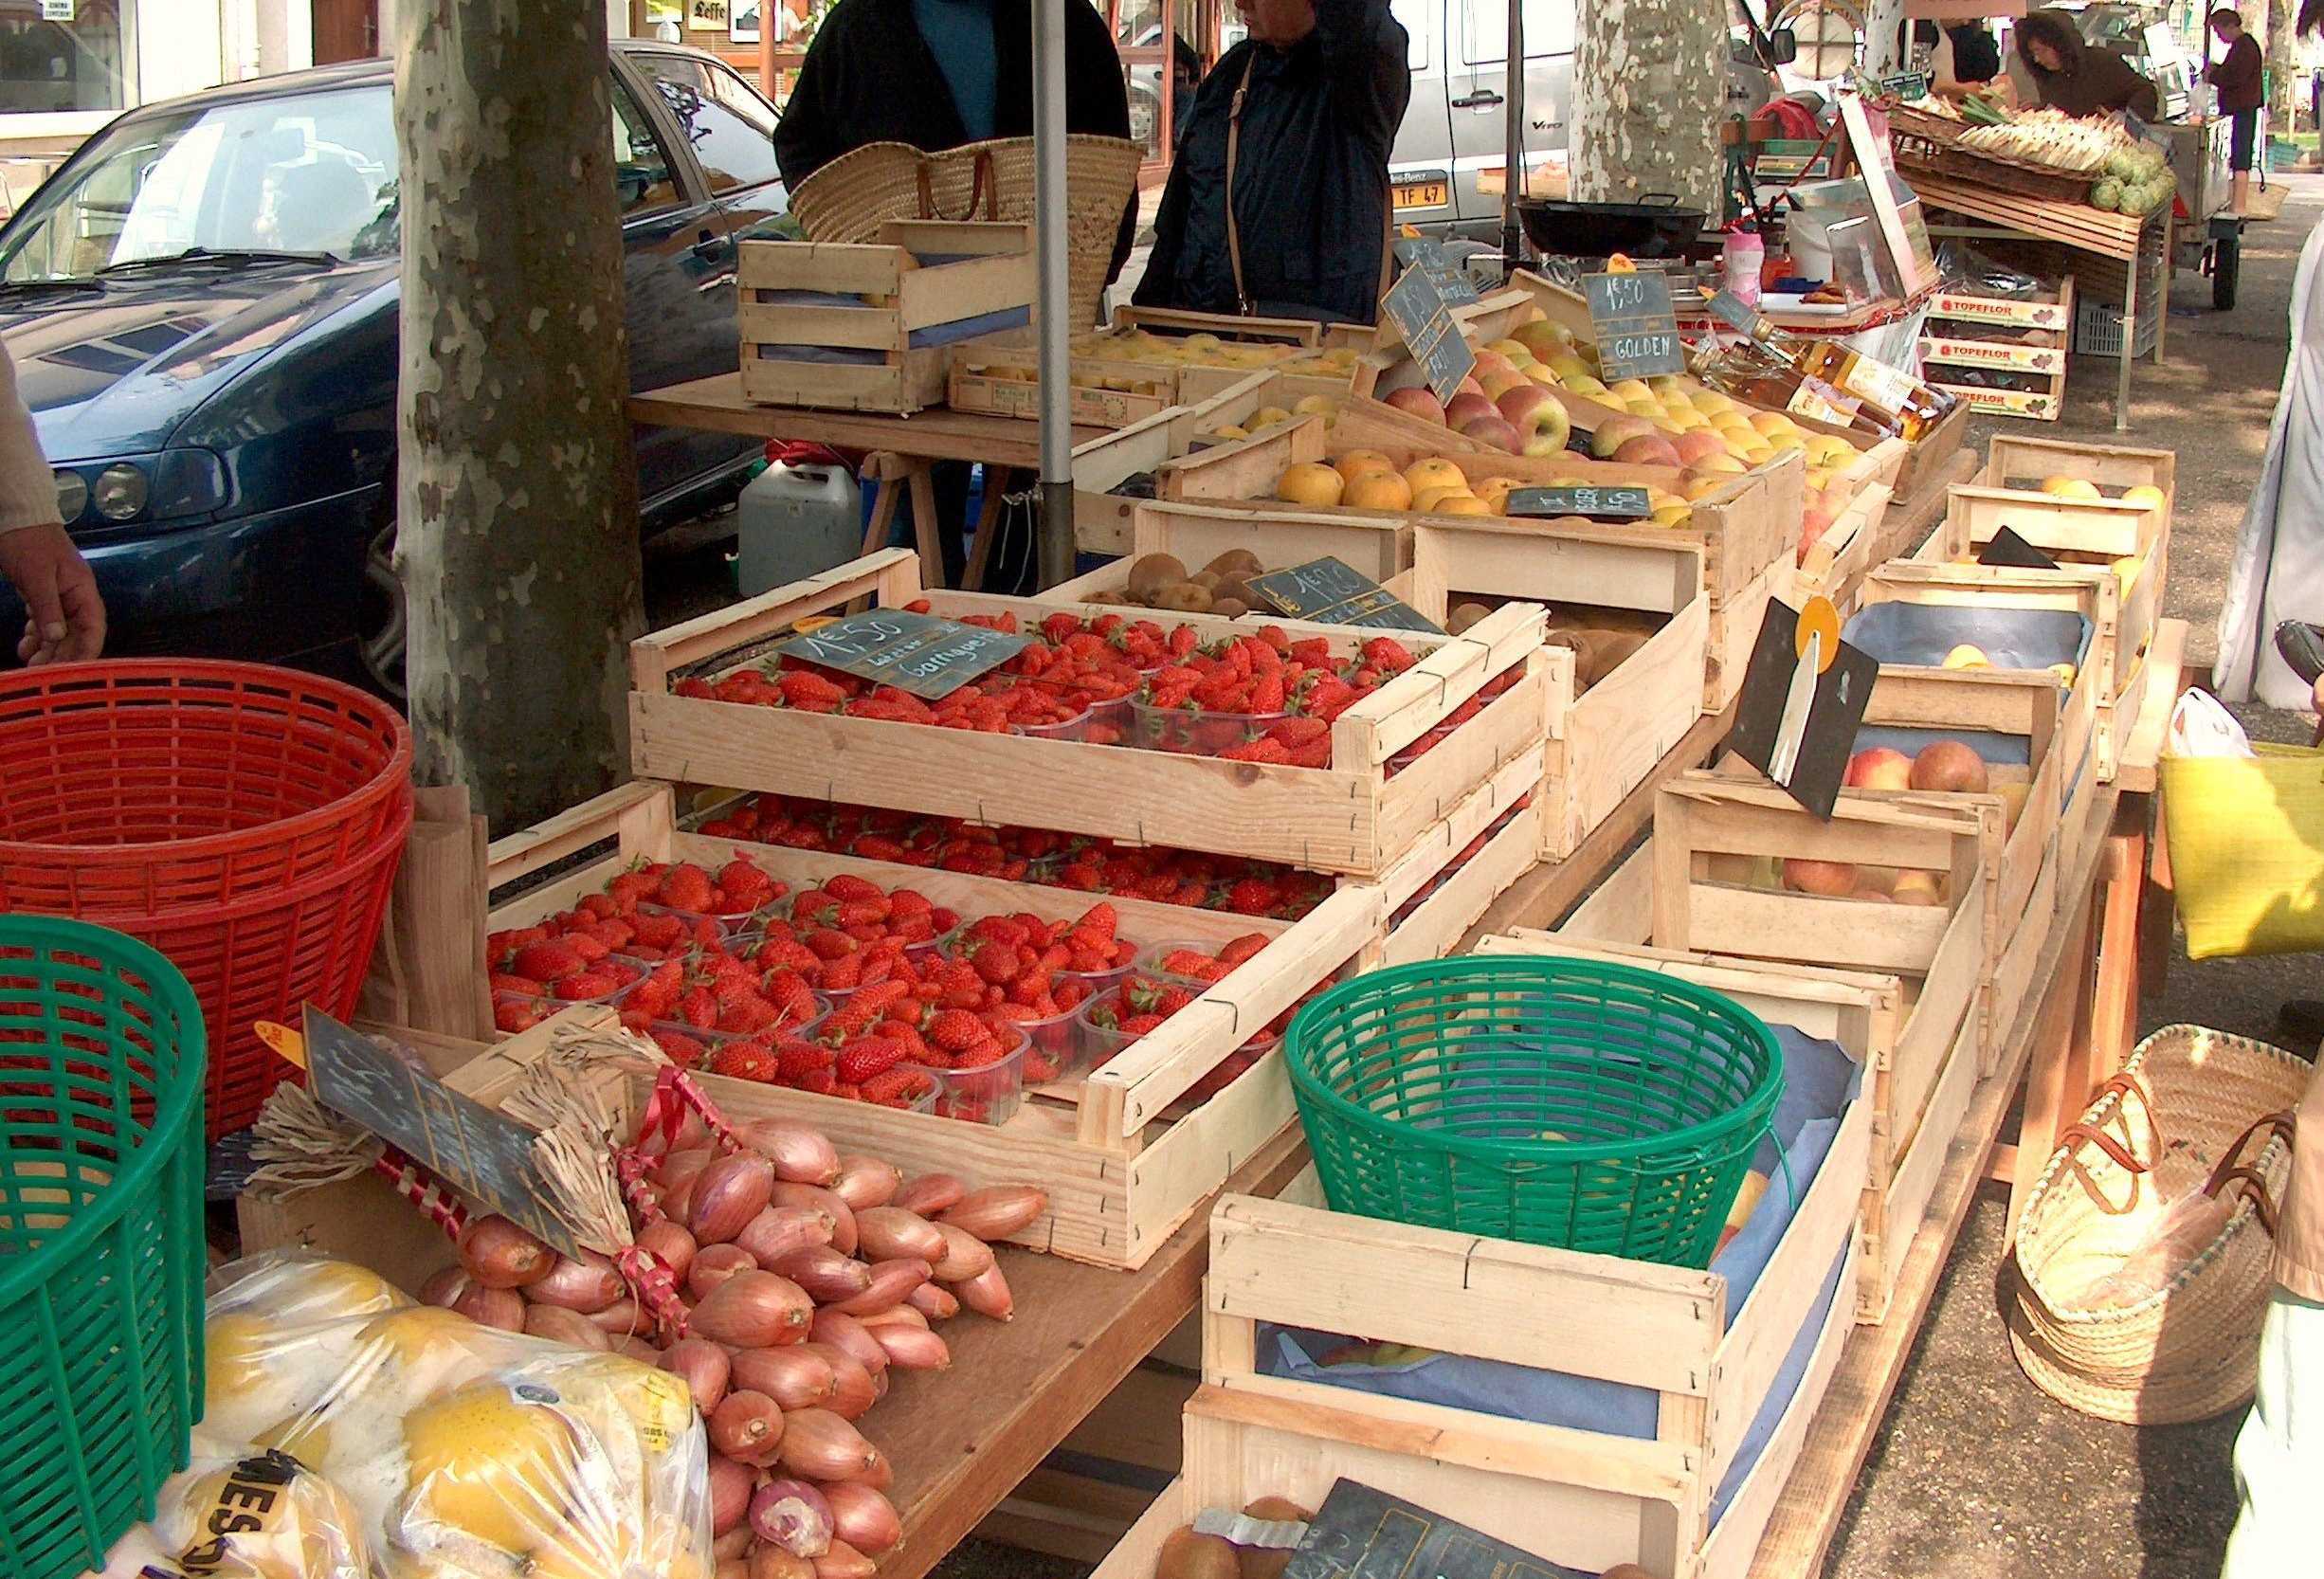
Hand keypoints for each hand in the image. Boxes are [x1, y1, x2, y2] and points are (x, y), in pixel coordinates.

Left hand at [0, 522, 103, 664]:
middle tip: (43, 673)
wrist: (16, 516)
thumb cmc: (29, 542)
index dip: (87, 650)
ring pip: (59, 631)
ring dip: (47, 649)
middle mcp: (75, 597)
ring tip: (31, 664)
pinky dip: (36, 636)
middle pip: (76, 634)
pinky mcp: (44, 596)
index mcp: (82, 590)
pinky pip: (45, 622)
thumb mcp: (36, 575)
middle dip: (62, 655)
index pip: (93, 626)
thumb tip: (57, 637)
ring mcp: (60, 597)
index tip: (75, 671)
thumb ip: (47, 606)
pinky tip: (25, 646)